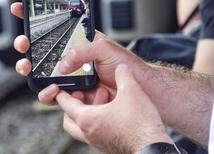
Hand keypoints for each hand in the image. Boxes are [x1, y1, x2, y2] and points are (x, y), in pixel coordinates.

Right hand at [11, 2, 145, 103]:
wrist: (135, 88)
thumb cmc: (123, 64)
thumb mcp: (104, 47)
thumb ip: (82, 51)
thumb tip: (63, 65)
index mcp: (75, 42)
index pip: (51, 26)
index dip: (34, 18)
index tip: (19, 8)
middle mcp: (68, 58)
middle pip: (38, 49)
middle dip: (24, 44)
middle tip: (23, 42)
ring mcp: (67, 76)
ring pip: (39, 72)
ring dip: (28, 68)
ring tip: (28, 66)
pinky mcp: (70, 94)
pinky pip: (52, 94)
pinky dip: (47, 93)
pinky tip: (52, 89)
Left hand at [55, 64, 173, 152]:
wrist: (153, 149)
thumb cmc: (140, 125)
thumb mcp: (131, 92)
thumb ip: (123, 75)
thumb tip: (122, 68)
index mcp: (87, 119)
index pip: (65, 104)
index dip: (61, 93)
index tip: (60, 87)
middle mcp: (88, 132)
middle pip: (69, 119)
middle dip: (72, 105)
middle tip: (82, 94)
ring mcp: (97, 141)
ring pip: (81, 127)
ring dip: (86, 112)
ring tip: (103, 99)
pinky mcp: (107, 145)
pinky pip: (94, 132)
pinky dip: (97, 120)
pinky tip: (113, 111)